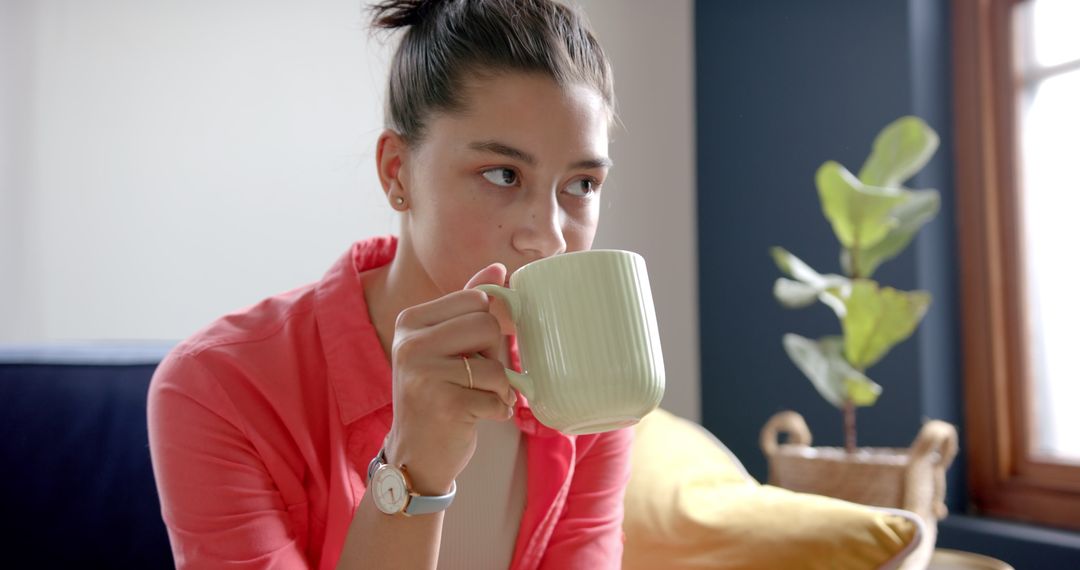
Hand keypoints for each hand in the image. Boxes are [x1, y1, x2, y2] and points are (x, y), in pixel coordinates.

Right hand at [382, 263, 517, 494]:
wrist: (415, 456)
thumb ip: (468, 306)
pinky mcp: (443, 405)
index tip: (474, 350)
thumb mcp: (444, 345)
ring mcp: (424, 374)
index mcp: (411, 321)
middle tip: (476, 378)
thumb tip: (499, 270)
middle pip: (488, 325)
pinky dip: (498, 410)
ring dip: (499, 388)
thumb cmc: (436, 394)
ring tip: (478, 399)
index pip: (476, 299)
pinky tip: (477, 417)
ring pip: (496, 364)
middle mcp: (410, 344)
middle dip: (494, 356)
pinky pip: (497, 397)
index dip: (488, 326)